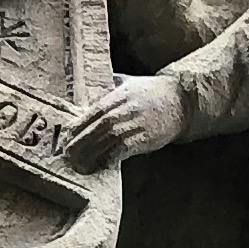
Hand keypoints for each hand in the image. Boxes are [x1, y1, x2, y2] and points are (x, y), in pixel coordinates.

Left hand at [59, 74, 185, 172]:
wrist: (181, 102)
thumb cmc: (153, 92)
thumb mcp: (130, 82)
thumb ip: (110, 85)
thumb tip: (90, 89)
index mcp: (119, 95)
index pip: (94, 111)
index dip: (78, 125)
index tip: (66, 136)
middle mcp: (126, 109)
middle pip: (98, 127)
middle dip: (80, 141)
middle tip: (67, 154)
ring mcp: (136, 124)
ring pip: (108, 140)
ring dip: (91, 153)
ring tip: (79, 163)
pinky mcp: (145, 138)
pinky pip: (123, 150)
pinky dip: (110, 158)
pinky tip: (100, 165)